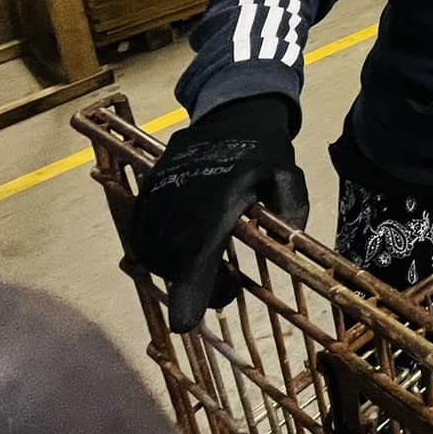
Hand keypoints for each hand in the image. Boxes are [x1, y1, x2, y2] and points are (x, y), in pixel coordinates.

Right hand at [129, 95, 307, 333]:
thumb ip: (292, 211)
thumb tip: (289, 239)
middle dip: (196, 287)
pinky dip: (159, 249)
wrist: (231, 110)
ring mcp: (157, 199)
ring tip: (207, 262)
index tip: (186, 323)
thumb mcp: (288, 178)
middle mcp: (178, 209)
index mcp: (214, 211)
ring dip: (177, 269)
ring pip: (154, 255)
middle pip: (173, 269)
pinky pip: (141, 234)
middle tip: (226, 283)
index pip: (192, 265)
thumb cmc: (264, 150)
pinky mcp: (147, 191)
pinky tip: (184, 245)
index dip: (188, 298)